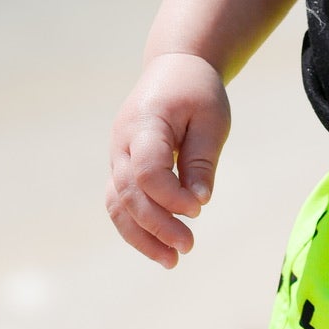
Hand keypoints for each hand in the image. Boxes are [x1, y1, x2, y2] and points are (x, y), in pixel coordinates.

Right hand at [106, 52, 230, 270]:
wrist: (175, 67)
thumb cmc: (197, 92)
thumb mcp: (212, 119)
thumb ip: (202, 160)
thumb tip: (198, 203)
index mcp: (144, 123)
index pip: (147, 171)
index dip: (170, 196)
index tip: (198, 207)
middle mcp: (121, 142)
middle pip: (128, 193)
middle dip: (156, 225)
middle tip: (188, 246)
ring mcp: (117, 156)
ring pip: (117, 204)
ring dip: (141, 236)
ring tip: (172, 260)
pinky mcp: (121, 167)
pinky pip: (120, 203)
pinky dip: (136, 227)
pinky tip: (160, 247)